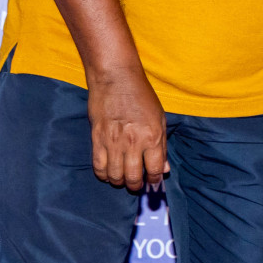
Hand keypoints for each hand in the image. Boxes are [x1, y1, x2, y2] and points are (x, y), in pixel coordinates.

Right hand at [86, 68, 168, 191]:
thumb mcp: (159, 117)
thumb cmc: (141, 94)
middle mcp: (133, 143)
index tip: (153, 180)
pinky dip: (103, 174)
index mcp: (152, 137)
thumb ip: (162, 145)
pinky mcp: (97, 139)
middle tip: (136, 184)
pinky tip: (108, 172)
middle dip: (136, 186)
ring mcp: (113, 142)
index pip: (155, 170)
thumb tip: (165, 168)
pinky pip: (98, 166)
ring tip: (122, 178)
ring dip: (119, 181)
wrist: (116, 77)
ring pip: (115, 176)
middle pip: (133, 177)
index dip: (155, 180)